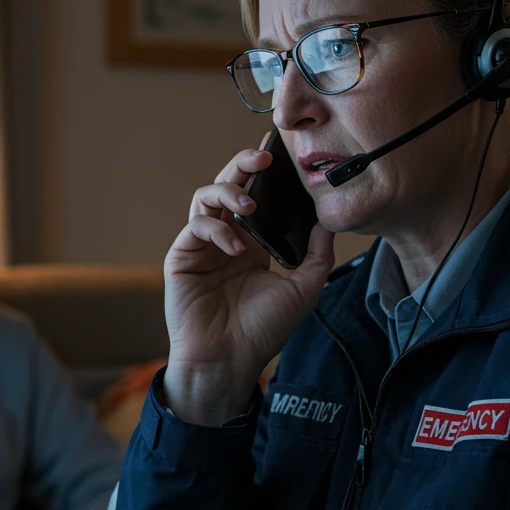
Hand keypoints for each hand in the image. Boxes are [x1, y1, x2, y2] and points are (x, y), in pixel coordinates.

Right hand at [164, 139, 334, 423]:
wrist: (229, 361)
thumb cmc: (262, 331)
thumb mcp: (303, 291)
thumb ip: (317, 256)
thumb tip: (328, 221)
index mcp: (253, 244)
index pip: (258, 196)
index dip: (266, 172)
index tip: (281, 149)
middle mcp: (226, 239)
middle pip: (229, 185)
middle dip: (244, 163)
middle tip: (264, 154)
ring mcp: (202, 245)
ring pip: (206, 197)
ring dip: (229, 190)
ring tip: (250, 203)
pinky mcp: (182, 256)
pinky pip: (197, 225)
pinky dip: (217, 228)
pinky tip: (236, 247)